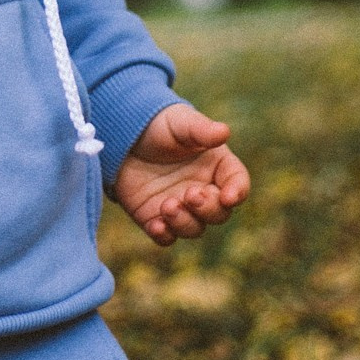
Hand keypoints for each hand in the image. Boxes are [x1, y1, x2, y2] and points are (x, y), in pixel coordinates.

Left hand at [112, 103, 249, 245]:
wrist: (122, 135)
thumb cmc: (159, 125)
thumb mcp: (180, 122)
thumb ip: (201, 129)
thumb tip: (224, 132)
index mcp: (216, 167)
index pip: (237, 183)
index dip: (237, 192)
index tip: (228, 197)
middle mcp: (202, 190)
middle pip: (219, 213)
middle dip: (208, 208)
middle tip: (190, 194)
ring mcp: (181, 207)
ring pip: (194, 228)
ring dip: (184, 222)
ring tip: (168, 205)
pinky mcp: (157, 218)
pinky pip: (166, 236)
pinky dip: (164, 234)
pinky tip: (156, 225)